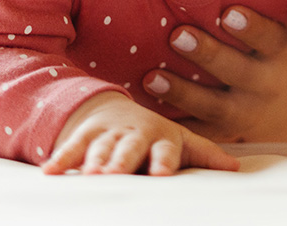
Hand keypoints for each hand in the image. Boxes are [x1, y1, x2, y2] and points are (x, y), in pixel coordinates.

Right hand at [41, 91, 239, 175]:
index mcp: (161, 137)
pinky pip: (71, 148)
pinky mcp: (84, 135)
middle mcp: (134, 134)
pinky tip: (49, 173)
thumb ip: (204, 154)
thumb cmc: (154, 135)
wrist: (115, 110)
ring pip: (100, 148)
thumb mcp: (181, 140)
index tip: (161, 175)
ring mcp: (108, 133)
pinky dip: (61, 159)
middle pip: (129, 149)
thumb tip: (236, 167)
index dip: (162, 161)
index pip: (164, 150)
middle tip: (116, 175)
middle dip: (123, 160)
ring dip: (94, 161)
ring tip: (89, 176)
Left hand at [142, 6, 286, 142]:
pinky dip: (174, 122)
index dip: (253, 28)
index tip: (228, 13)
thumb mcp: (278, 18)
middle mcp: (267, 83)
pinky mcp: (224, 133)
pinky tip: (147, 105)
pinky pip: (199, 131)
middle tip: (178, 34)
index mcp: (280, 50)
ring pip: (216, 107)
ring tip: (152, 76)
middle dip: (210, 55)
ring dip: (183, 91)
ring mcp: (246, 112)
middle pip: (240, 72)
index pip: (272, 39)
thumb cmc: (266, 41)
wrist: (283, 102)